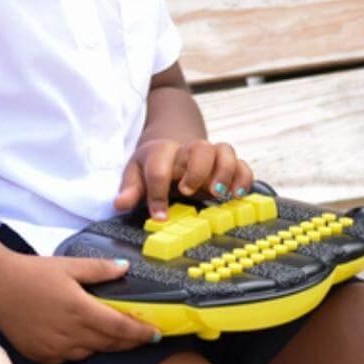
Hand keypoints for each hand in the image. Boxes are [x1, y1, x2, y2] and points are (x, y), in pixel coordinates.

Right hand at [0, 252, 159, 363]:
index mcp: (80, 309)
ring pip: (91, 353)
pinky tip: (79, 337)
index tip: (155, 333)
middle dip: (129, 341)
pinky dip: (79, 349)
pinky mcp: (43, 355)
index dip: (141, 333)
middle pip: (110, 344)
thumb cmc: (32, 272)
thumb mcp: (68, 265)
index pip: (120, 328)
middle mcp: (71, 333)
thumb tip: (125, 268)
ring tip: (109, 333)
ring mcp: (56, 348)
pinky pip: (70, 358)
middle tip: (141, 335)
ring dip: (104, 345)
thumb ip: (99, 269)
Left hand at [114, 138, 253, 219]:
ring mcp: (210, 156)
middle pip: (200, 148)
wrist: (170, 147)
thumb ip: (129, 189)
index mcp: (162, 152)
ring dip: (224, 172)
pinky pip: (242, 165)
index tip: (159, 216)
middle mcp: (188, 151)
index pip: (159, 167)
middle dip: (197, 170)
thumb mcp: (135, 174)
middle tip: (189, 192)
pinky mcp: (226, 165)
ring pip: (225, 151)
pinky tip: (238, 196)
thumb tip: (120, 204)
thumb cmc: (152, 165)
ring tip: (219, 195)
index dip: (157, 193)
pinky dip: (244, 178)